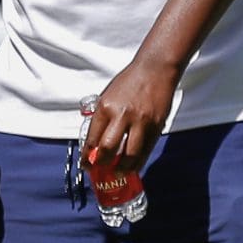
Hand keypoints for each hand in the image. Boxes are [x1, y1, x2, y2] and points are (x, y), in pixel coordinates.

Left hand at [83, 60, 177, 174]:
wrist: (155, 70)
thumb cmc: (131, 81)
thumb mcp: (108, 95)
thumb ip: (102, 117)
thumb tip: (96, 140)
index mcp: (106, 107)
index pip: (93, 138)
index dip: (88, 155)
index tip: (86, 163)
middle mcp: (122, 116)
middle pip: (108, 149)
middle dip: (102, 164)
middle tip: (100, 169)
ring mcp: (141, 122)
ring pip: (130, 155)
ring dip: (122, 169)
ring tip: (118, 173)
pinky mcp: (156, 127)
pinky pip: (146, 150)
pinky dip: (138, 162)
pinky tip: (133, 166)